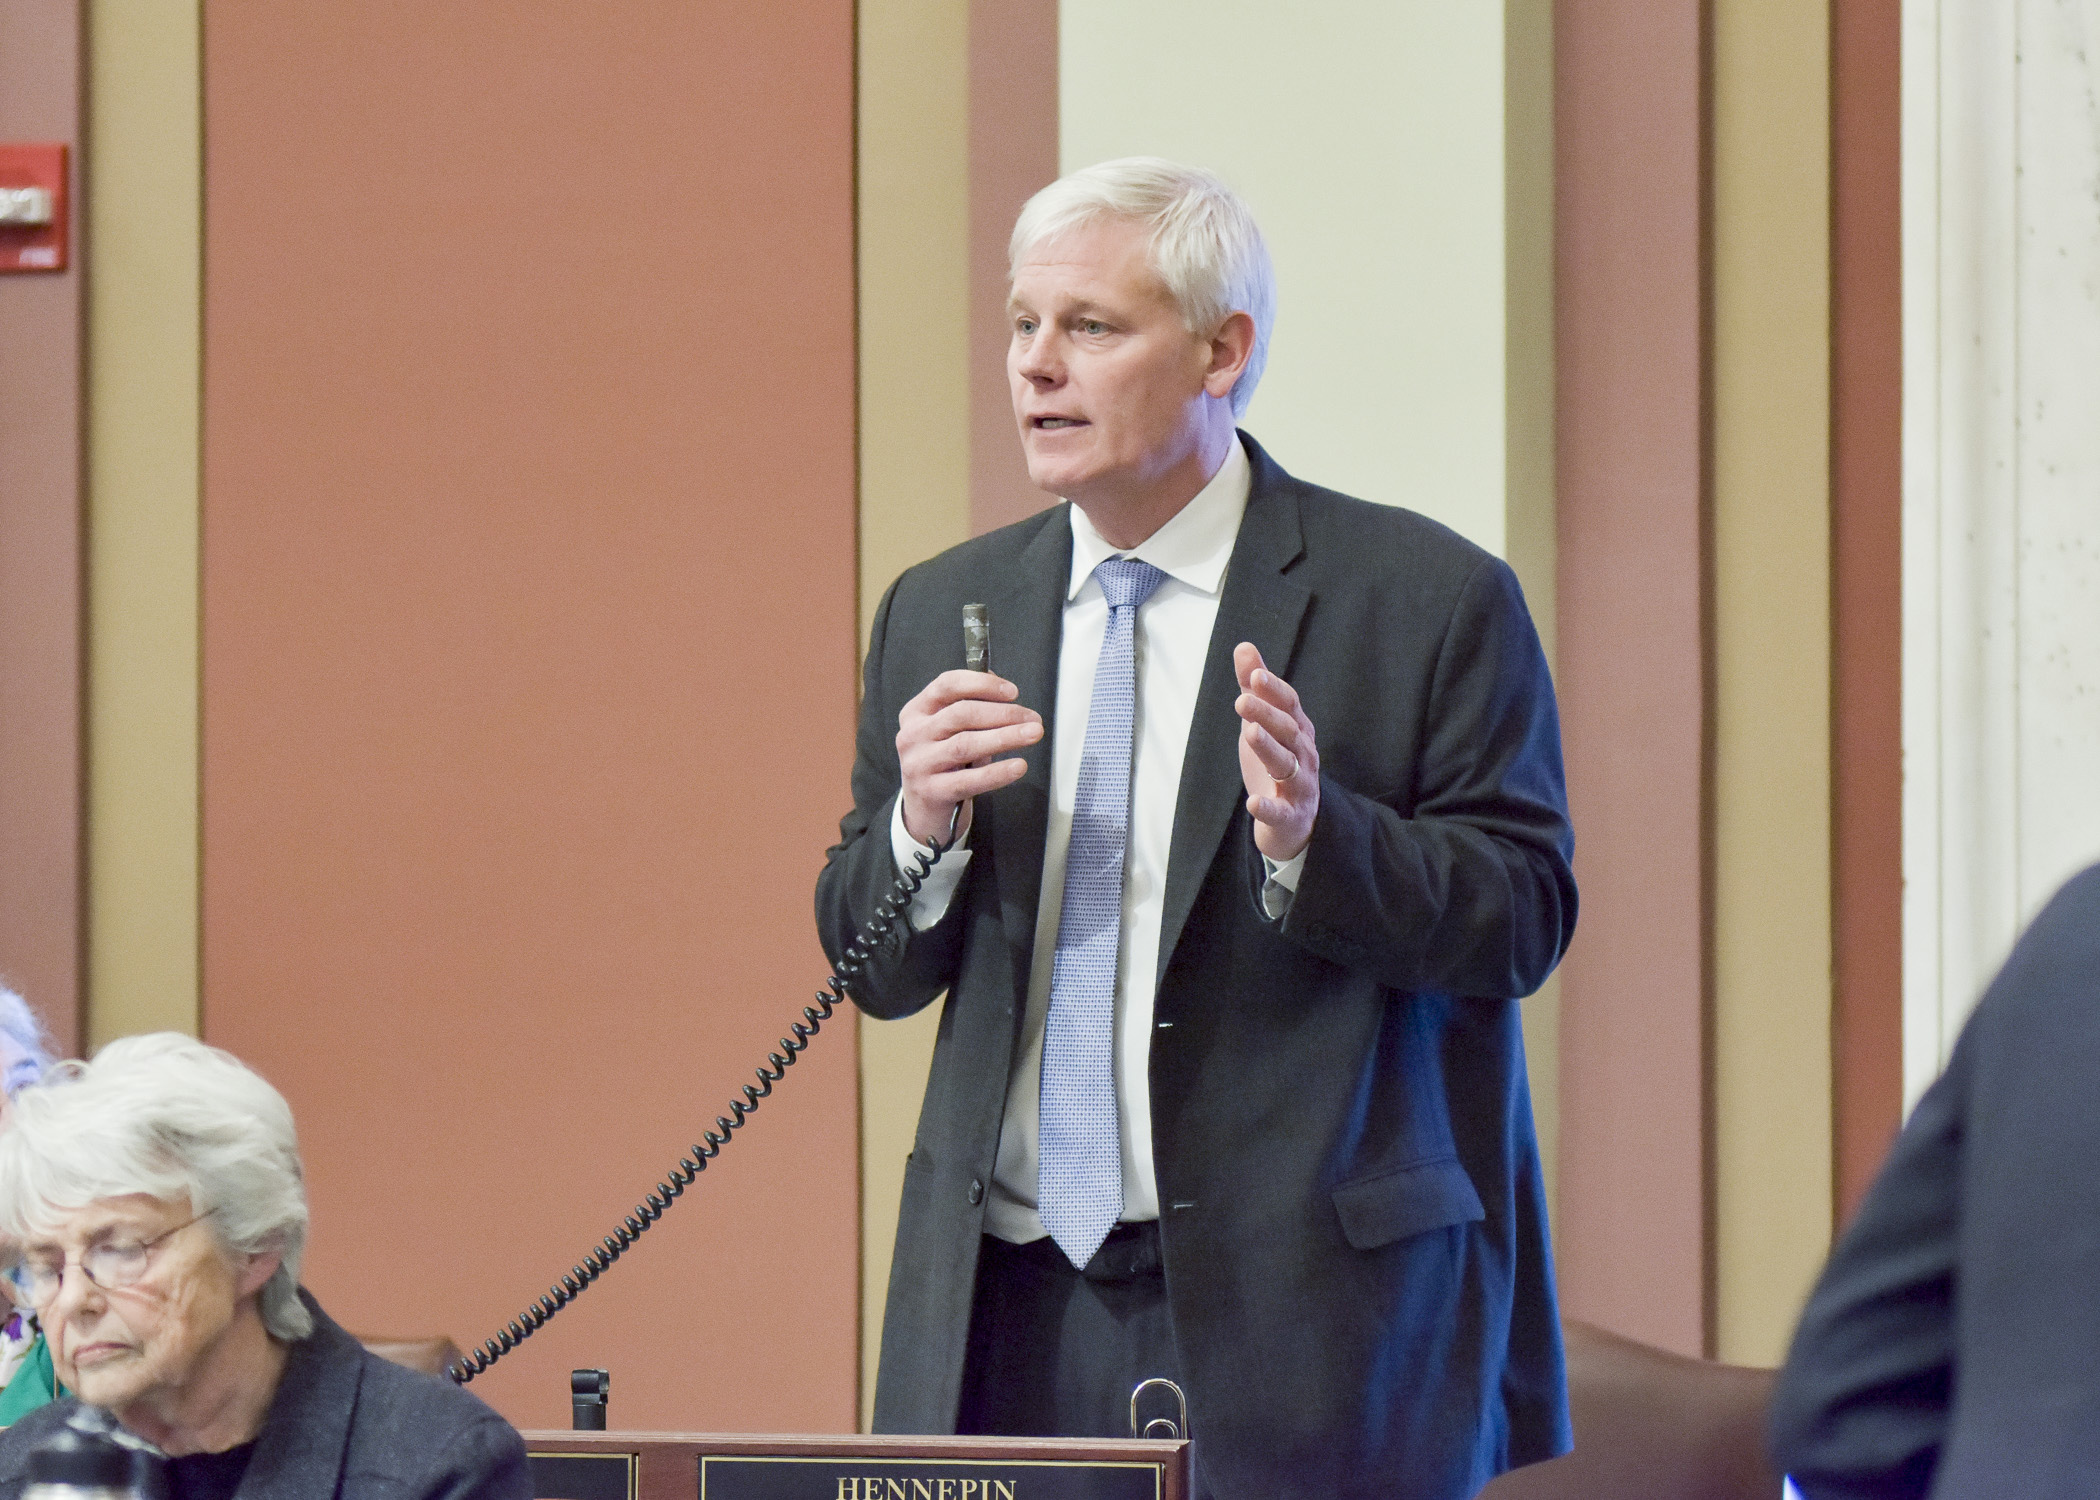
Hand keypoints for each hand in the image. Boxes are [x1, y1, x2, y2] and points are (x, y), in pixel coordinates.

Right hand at [897, 670, 1042, 846]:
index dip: (982, 685)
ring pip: (966, 744)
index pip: (947, 685)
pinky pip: (969, 780)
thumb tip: (1000, 685)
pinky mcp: (931, 792)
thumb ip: (972, 706)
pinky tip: (1018, 766)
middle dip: (1003, 713)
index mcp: (916, 711)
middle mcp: (913, 735)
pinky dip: (998, 772)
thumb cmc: (943, 762)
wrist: (924, 809)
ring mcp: (919, 764)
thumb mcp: (950, 731)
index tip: (1012, 692)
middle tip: (1032, 718)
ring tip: (1031, 735)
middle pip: (961, 714)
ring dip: (1005, 737)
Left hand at [1234, 643, 1318, 861]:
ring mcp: (1299, 786)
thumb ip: (1255, 688)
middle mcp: (1304, 754)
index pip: (1290, 705)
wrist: (1294, 822)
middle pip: (1288, 731)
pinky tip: (1252, 803)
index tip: (1254, 675)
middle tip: (1241, 700)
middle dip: (1267, 714)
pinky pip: (1281, 811)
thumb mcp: (1263, 723)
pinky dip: (1268, 808)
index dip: (1273, 690)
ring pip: (1287, 765)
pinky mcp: (1290, 815)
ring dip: (1269, 749)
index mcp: (1298, 730)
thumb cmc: (1278, 763)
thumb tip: (1244, 646)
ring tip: (1249, 734)